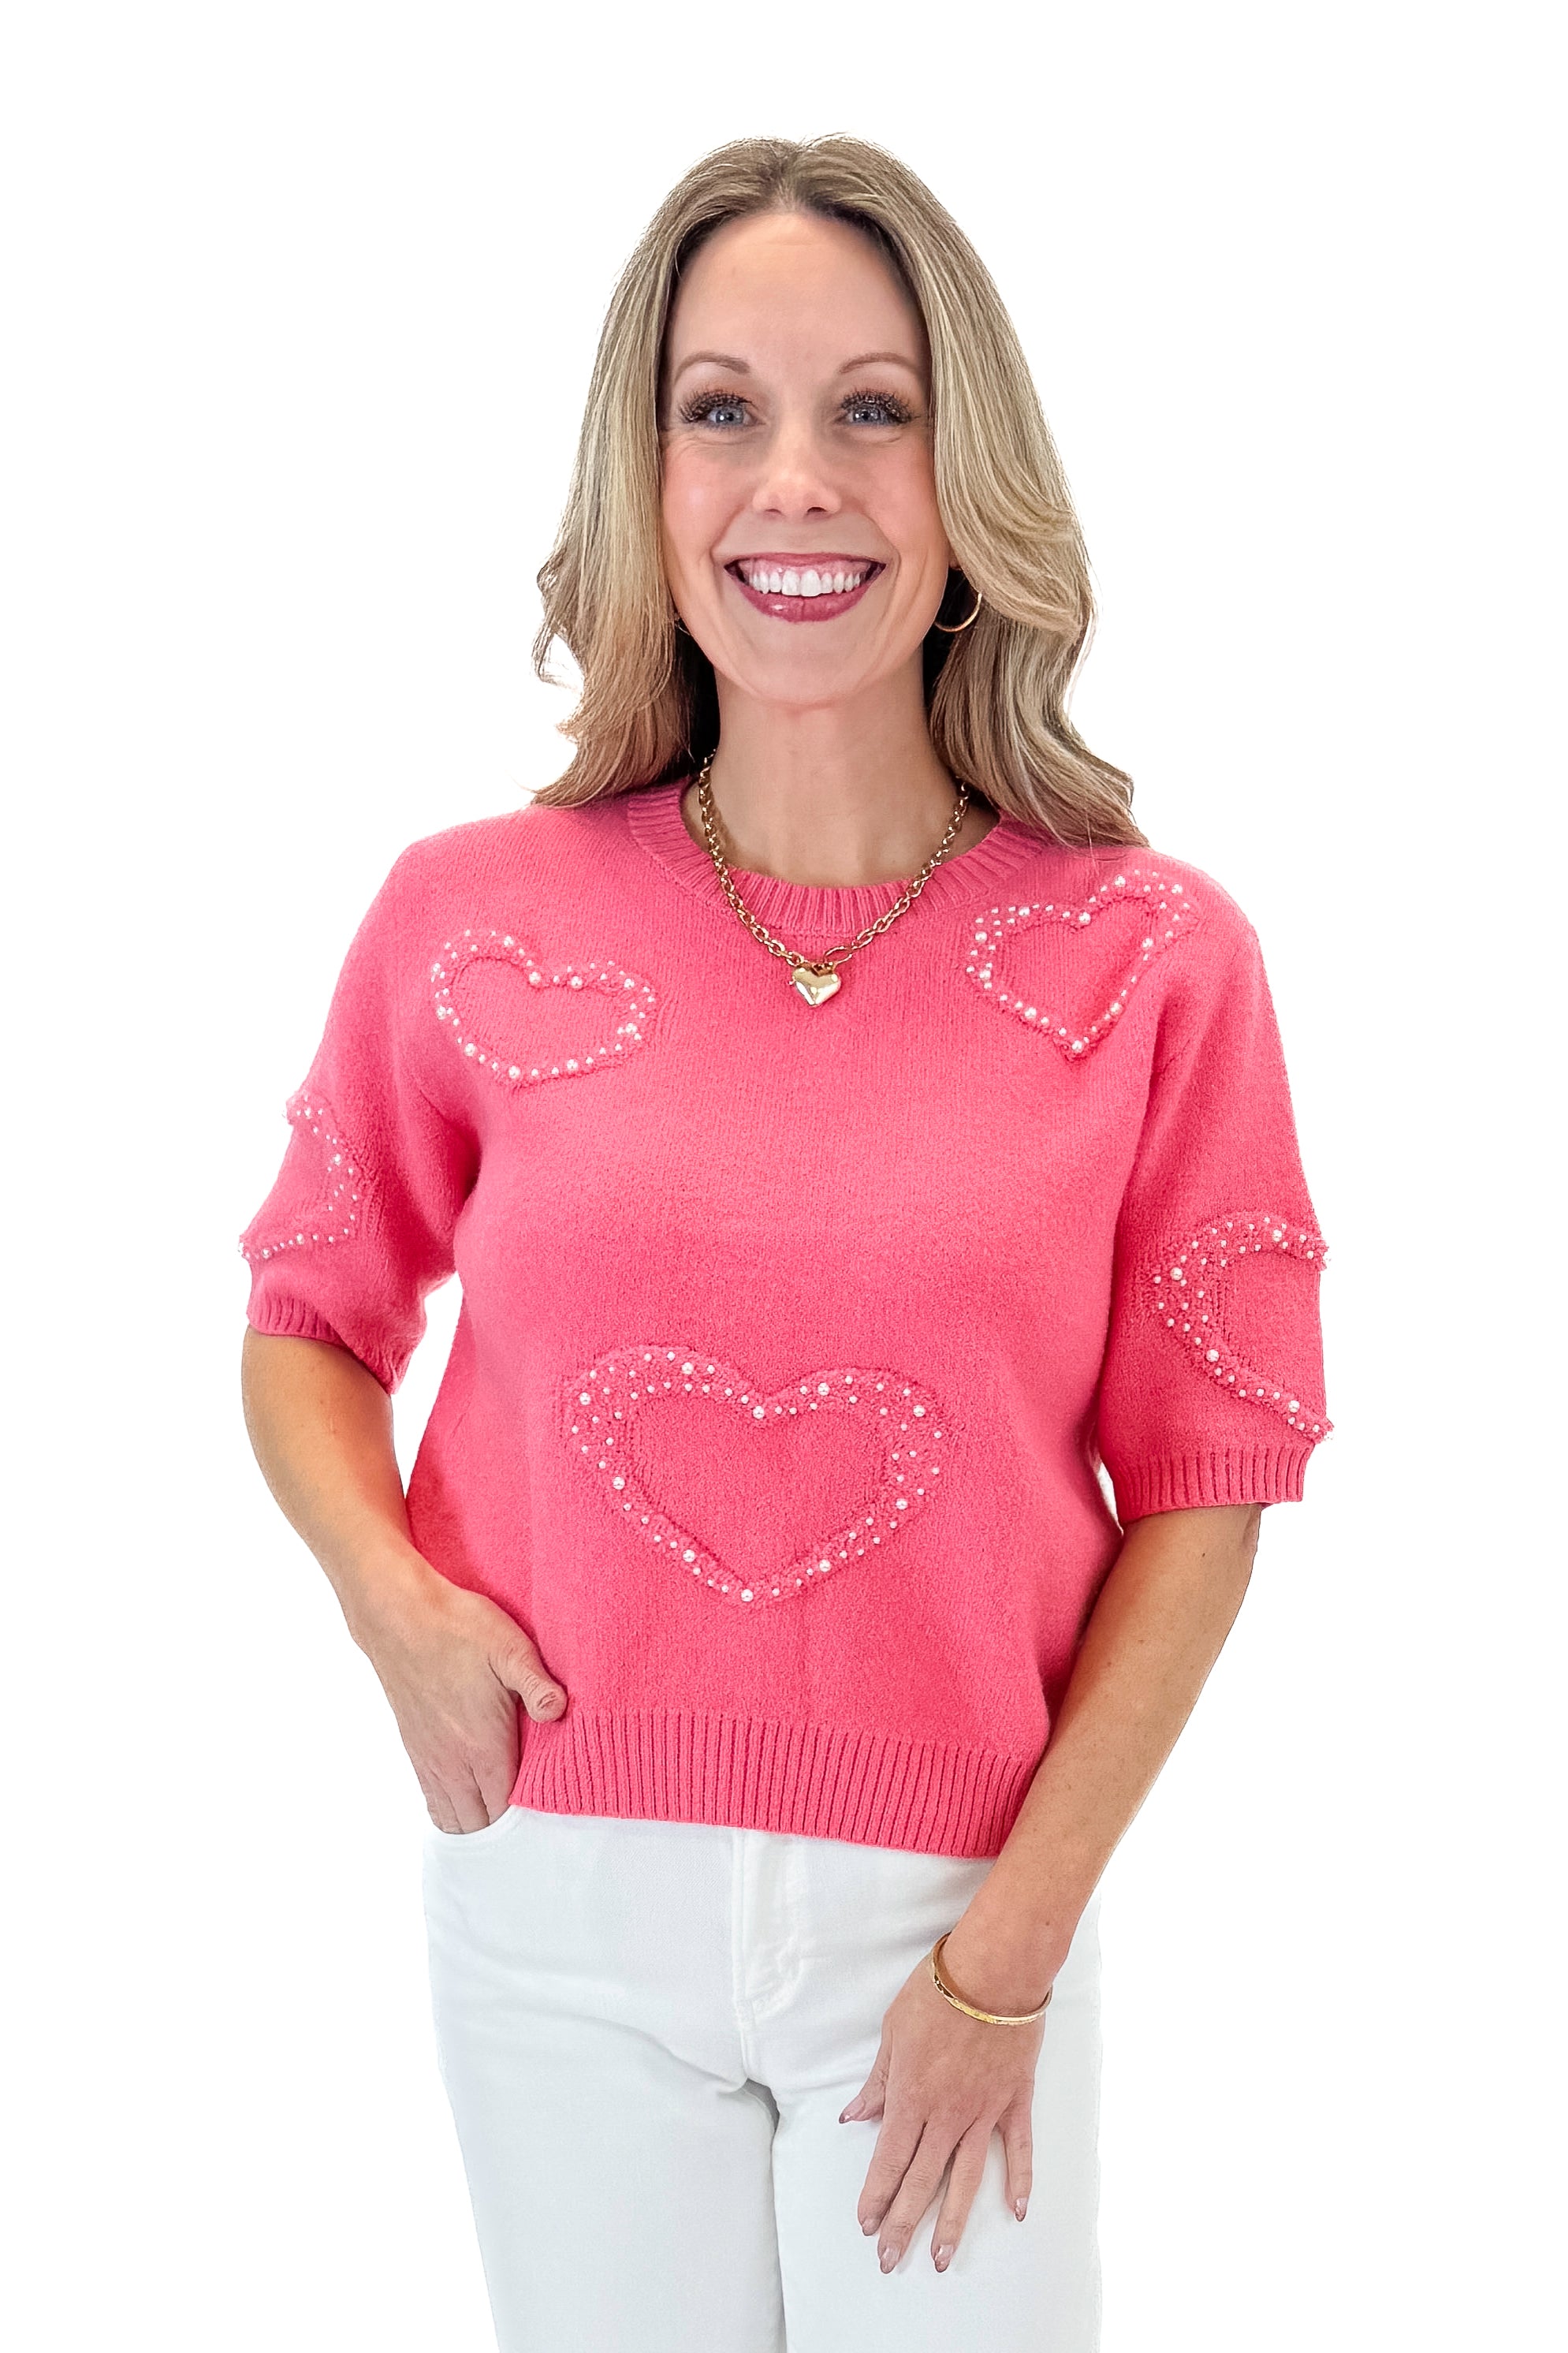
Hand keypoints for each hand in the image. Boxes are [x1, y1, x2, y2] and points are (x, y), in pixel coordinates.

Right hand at [355, 1567, 567, 1833]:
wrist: (398, 1617)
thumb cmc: (457, 1628)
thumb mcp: (508, 1647)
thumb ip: (536, 1684)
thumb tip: (560, 1712)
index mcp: (483, 1746)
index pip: (508, 1810)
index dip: (529, 1821)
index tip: (550, 1817)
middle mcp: (454, 1762)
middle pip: (482, 1825)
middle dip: (506, 1832)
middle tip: (532, 1823)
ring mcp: (431, 1759)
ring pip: (455, 1818)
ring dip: (478, 1824)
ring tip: (502, 1822)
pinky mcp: (415, 1748)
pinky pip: (433, 1800)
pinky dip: (452, 1812)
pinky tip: (467, 1804)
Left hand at [839, 1936, 1050, 2272]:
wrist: (994, 1970)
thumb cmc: (938, 1993)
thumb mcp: (894, 2032)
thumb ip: (878, 2081)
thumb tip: (855, 2115)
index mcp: (912, 2097)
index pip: (889, 2159)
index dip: (876, 2194)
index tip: (865, 2225)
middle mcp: (947, 2115)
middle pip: (922, 2179)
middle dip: (902, 2223)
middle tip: (889, 2261)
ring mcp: (984, 2112)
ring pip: (966, 2178)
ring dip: (952, 2221)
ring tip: (942, 2258)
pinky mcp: (1015, 2101)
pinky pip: (1018, 2149)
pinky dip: (1019, 2181)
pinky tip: (1017, 2212)